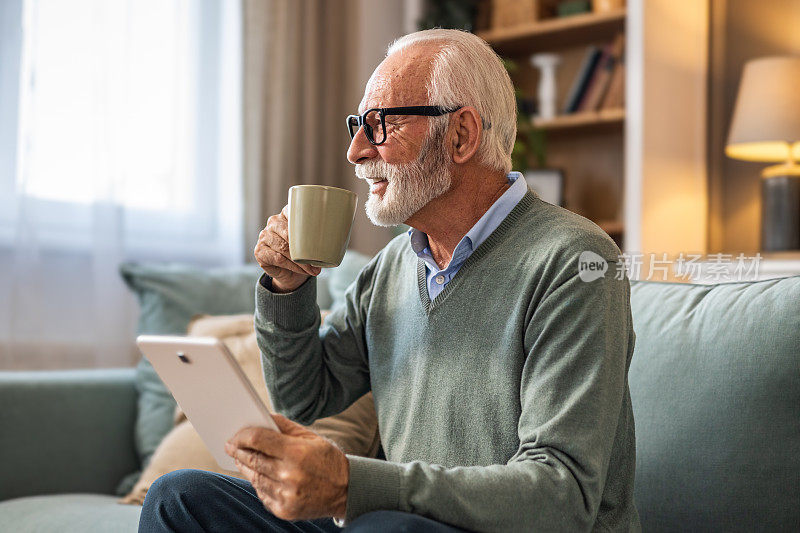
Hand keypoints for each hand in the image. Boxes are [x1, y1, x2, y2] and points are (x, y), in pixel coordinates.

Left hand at [225, 414, 348, 521]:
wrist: (347, 490)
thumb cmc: (327, 459)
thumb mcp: (310, 437)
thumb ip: (285, 426)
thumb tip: (262, 416)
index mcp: (297, 453)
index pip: (258, 439)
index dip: (243, 435)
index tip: (235, 435)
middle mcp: (290, 475)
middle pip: (253, 459)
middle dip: (238, 451)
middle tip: (231, 445)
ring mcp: (286, 495)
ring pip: (254, 478)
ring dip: (245, 467)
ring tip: (240, 458)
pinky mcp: (284, 510)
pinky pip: (262, 494)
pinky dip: (258, 483)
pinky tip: (256, 475)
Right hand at [254, 205, 320, 292]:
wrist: (291, 273)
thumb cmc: (304, 253)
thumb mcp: (313, 241)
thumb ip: (320, 234)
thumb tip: (339, 236)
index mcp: (286, 214)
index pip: (293, 211)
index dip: (305, 220)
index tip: (317, 231)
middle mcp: (273, 222)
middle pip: (288, 232)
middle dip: (304, 248)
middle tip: (318, 260)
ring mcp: (264, 236)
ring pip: (283, 247)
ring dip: (300, 260)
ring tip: (312, 269)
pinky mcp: (259, 251)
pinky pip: (278, 258)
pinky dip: (292, 266)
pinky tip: (301, 270)